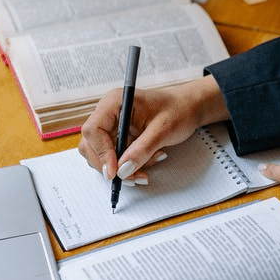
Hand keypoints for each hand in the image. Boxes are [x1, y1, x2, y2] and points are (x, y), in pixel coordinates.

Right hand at [78, 76, 229, 181]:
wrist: (188, 109)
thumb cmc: (178, 110)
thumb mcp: (162, 131)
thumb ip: (141, 150)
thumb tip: (123, 170)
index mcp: (115, 102)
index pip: (93, 130)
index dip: (101, 153)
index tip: (115, 171)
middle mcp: (109, 113)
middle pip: (92, 145)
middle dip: (112, 165)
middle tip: (133, 177)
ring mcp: (113, 126)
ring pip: (102, 155)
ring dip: (123, 167)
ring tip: (149, 163)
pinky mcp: (119, 137)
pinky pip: (116, 158)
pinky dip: (130, 165)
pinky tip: (150, 159)